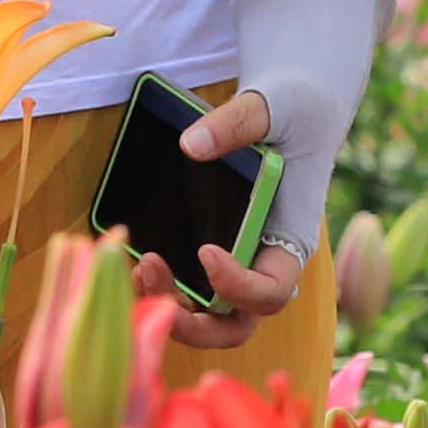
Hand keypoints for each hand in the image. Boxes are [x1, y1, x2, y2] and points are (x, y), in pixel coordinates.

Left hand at [159, 86, 309, 350]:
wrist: (294, 104)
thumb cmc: (294, 108)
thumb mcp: (273, 105)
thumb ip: (236, 125)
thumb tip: (190, 146)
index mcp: (291, 237)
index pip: (273, 290)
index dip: (238, 286)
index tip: (205, 251)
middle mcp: (266, 261)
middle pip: (236, 323)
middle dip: (192, 321)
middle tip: (151, 274)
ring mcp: (239, 262)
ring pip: (207, 316)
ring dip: (169, 304)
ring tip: (138, 266)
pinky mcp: (214, 252)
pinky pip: (188, 290)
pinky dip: (160, 288)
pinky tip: (133, 262)